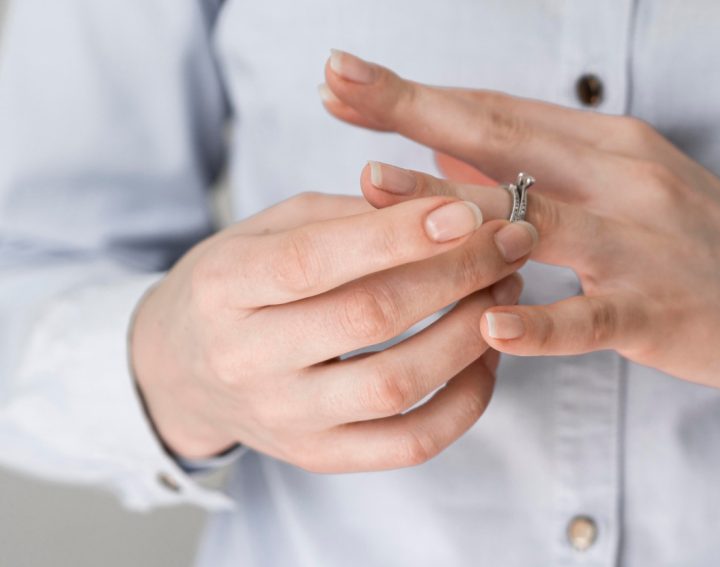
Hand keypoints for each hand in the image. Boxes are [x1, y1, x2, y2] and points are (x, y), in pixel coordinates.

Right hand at [131, 191, 537, 470]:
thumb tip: (439, 209)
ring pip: (397, 385)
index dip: (397, 235)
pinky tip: (486, 355)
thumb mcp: (267, 229)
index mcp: (225, 286)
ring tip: (504, 290)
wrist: (179, 370)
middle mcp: (247, 359)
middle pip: (369, 318)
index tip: (468, 212)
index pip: (315, 260)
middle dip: (456, 274)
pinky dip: (465, 401)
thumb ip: (344, 216)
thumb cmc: (236, 285)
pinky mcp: (320, 456)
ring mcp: (285, 418)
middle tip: (509, 242)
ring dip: (470, 334)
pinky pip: (410, 443)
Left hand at [318, 51, 719, 415]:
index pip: (500, 110)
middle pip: (503, 139)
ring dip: (450, 205)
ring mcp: (643, 244)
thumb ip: (545, 174)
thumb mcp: (629, 190)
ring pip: (535, 219)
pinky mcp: (662, 311)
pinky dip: (539, 321)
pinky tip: (488, 325)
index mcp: (611, 146)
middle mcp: (624, 179)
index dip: (419, 93)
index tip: (345, 75)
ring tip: (370, 188)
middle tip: (335, 84)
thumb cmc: (705, 246)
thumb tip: (452, 158)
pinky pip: (591, 317)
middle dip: (411, 110)